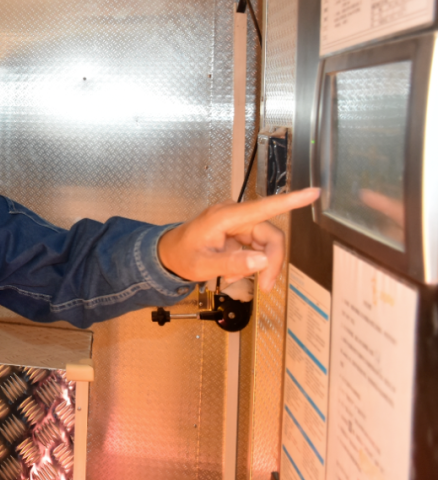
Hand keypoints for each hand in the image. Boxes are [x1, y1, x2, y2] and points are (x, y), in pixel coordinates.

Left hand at [157, 187, 320, 292]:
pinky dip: (251, 263)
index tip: (312, 192)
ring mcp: (237, 223)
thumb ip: (232, 263)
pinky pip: (257, 247)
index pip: (263, 207)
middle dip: (271, 262)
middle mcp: (234, 216)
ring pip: (266, 243)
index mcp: (225, 217)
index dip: (290, 201)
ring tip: (239, 280)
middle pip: (270, 235)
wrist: (168, 255)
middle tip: (265, 286)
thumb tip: (262, 260)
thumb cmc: (181, 256)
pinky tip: (235, 273)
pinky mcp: (238, 232)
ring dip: (260, 265)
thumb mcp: (203, 265)